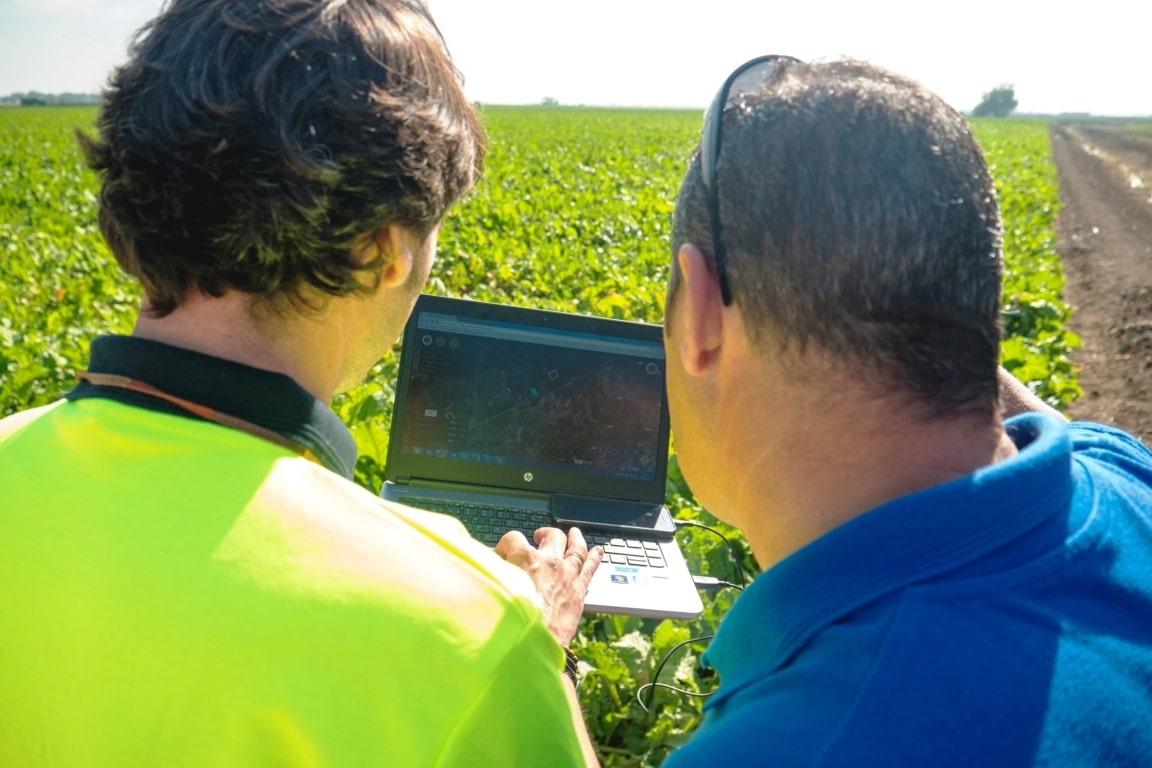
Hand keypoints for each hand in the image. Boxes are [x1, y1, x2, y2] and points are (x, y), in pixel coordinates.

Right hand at [495, 527, 603, 645]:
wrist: (534, 643)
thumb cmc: (511, 619)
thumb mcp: (496, 587)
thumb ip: (493, 572)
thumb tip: (488, 564)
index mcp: (525, 559)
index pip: (513, 538)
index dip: (506, 544)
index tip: (503, 553)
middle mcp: (549, 562)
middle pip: (552, 536)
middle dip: (545, 534)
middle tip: (540, 536)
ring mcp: (567, 574)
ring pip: (576, 548)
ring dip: (575, 538)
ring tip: (574, 533)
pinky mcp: (578, 590)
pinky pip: (590, 568)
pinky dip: (595, 557)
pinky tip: (598, 551)